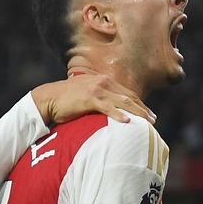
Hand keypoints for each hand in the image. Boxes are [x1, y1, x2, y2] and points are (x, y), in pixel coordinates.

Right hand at [31, 74, 152, 125]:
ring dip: (137, 112)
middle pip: (129, 97)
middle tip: (153, 120)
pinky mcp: (89, 98)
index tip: (149, 114)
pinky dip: (118, 114)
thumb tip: (112, 111)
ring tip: (147, 122)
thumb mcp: (87, 95)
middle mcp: (103, 82)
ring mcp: (96, 90)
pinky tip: (127, 121)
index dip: (140, 104)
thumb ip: (101, 99)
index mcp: (104, 81)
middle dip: (142, 109)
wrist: (49, 98)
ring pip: (122, 102)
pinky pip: (107, 107)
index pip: (128, 93)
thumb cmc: (67, 100)